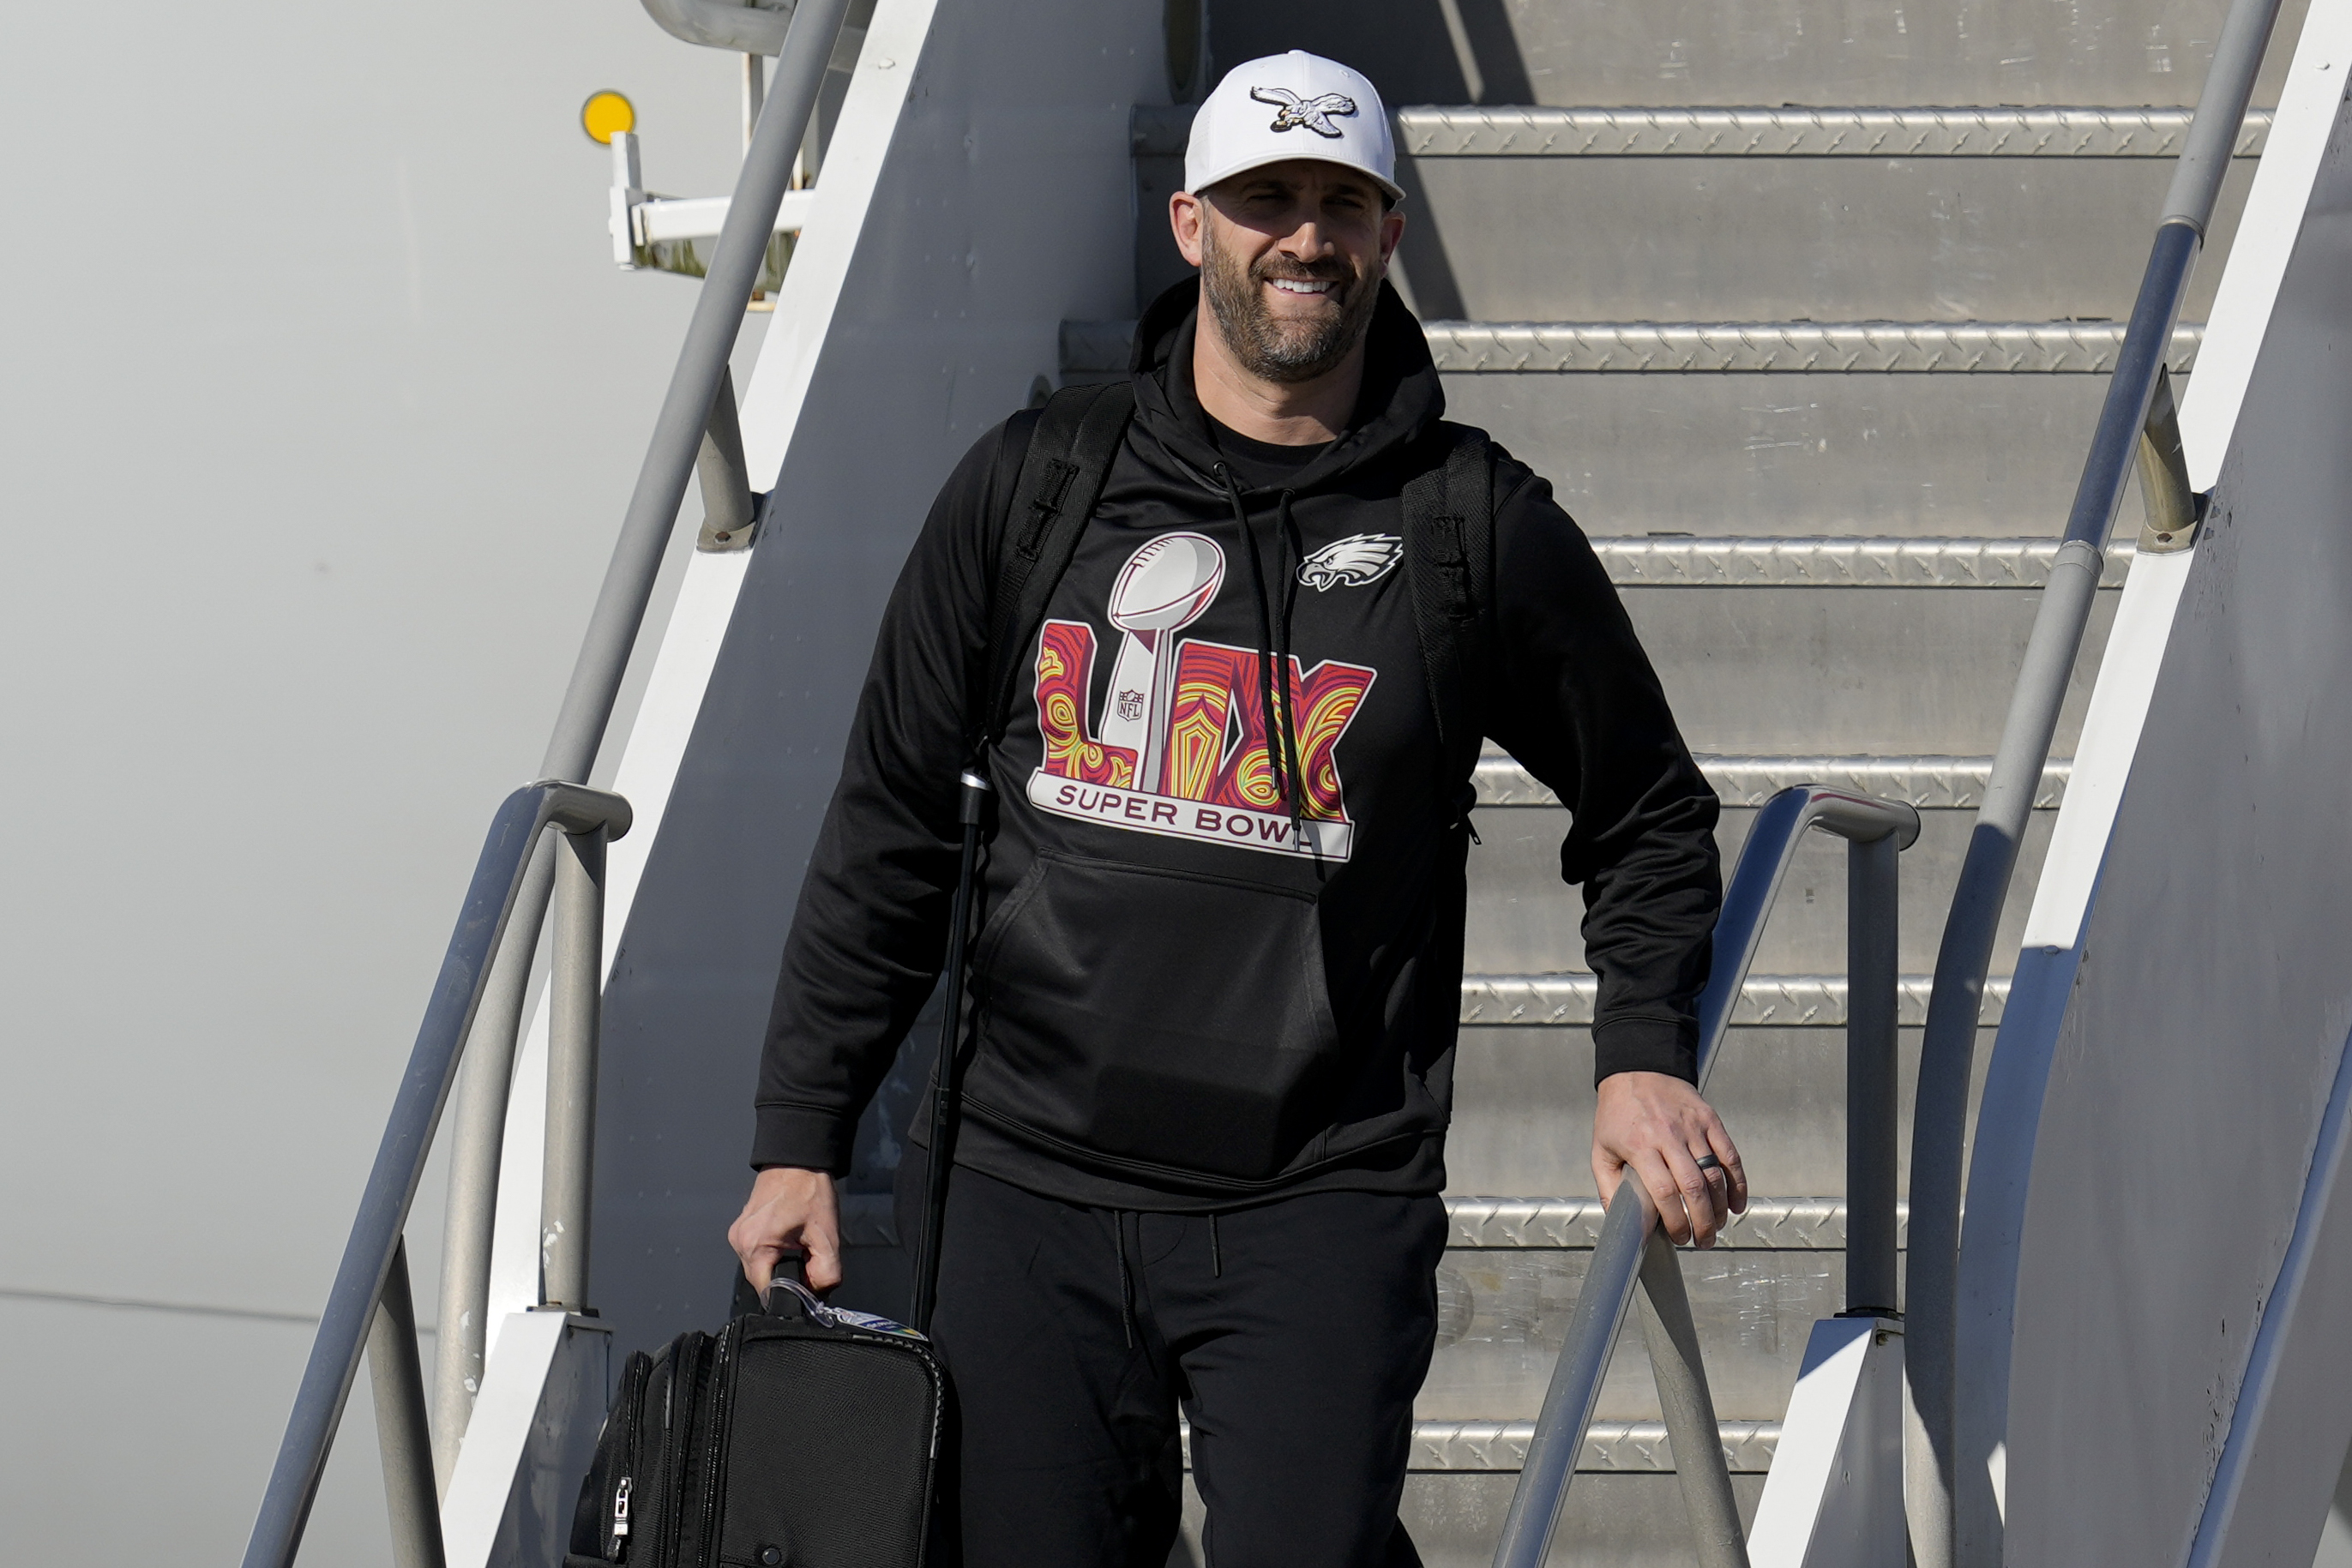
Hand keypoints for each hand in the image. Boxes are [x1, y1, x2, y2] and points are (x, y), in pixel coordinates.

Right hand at [728, 1167, 841, 1294]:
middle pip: (763, 1281)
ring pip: (761, 1267)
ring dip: (780, 1265)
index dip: (790, 1293)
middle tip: (808, 1258)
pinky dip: (774, 1253)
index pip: (767, 1292)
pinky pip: (758, 1253)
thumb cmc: (809, 1190)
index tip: (807, 1283)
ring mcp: (739, 1234)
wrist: (798, 1160)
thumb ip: (827, 1272)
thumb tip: (818, 1292)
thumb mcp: (826, 1235)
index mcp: (755, 1245)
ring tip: (799, 1245)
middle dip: (787, 1278)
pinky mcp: (743, 1228)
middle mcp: (740, 1242)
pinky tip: (790, 1238)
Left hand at [1591, 1071, 1747, 1247]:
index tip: (1679, 1237)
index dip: (1675, 1221)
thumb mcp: (1601, 1149)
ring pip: (1715, 1174)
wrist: (1637, 1070)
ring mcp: (1692, 1127)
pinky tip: (1736, 1204)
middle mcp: (1668, 1136)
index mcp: (1639, 1145)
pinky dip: (1738, 1183)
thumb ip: (1608, 1187)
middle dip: (1702, 1221)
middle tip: (1703, 1241)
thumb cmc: (1617, 1114)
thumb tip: (1621, 1221)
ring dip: (1720, 1207)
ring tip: (1716, 1227)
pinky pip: (1729, 1155)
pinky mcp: (1710, 1120)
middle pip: (1693, 1187)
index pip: (1664, 1192)